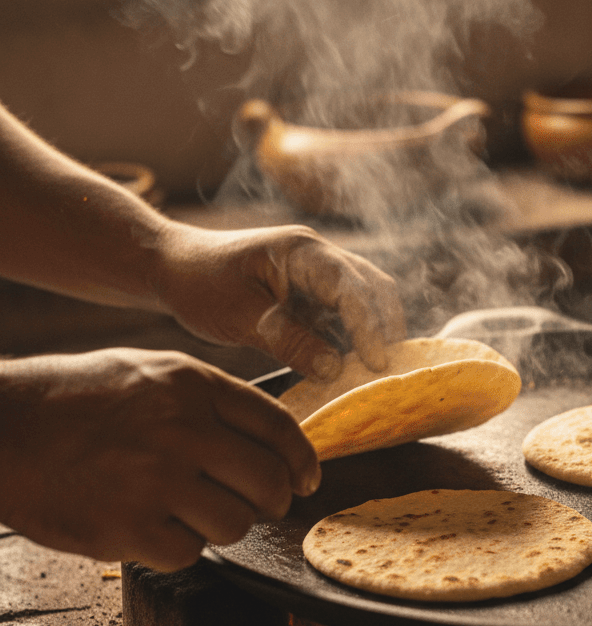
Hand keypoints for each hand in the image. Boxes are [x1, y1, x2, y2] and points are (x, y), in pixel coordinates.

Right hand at [0, 349, 320, 570]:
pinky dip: (178, 547)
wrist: (0, 427)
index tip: (308, 480)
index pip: (278, 428)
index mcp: (193, 386)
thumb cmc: (76, 398)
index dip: (303, 461)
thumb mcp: (151, 372)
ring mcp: (155, 481)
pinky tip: (152, 525)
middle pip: (269, 482)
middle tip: (257, 504)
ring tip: (190, 511)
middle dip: (273, 500)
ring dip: (223, 525)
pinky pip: (190, 553)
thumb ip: (212, 400)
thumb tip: (270, 438)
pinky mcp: (126, 528)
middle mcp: (182, 430)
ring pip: (236, 524)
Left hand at [153, 224, 405, 377]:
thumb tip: (335, 369)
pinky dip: (352, 339)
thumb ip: (289, 340)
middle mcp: (319, 258)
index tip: (375, 364)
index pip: (352, 288)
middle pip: (374, 287)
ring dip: (372, 334)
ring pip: (365, 301)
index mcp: (303, 252)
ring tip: (373, 373)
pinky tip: (349, 367)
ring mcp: (318, 275)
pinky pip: (344, 316)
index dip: (369, 327)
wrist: (171, 267)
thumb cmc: (199, 283)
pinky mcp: (311, 295)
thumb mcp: (241, 316)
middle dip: (387, 327)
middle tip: (387, 370)